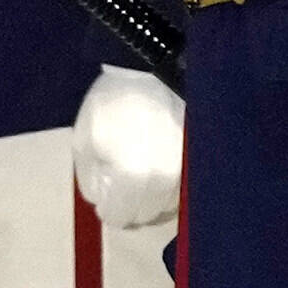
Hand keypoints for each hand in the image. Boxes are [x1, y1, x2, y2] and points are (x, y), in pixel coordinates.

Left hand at [70, 66, 186, 230]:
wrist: (155, 71)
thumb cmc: (112, 103)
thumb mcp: (84, 139)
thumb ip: (89, 176)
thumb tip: (101, 201)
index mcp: (132, 175)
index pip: (119, 216)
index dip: (107, 208)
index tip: (105, 194)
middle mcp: (165, 179)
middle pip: (147, 216)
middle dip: (130, 205)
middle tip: (121, 184)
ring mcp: (189, 170)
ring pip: (170, 206)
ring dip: (154, 198)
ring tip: (142, 172)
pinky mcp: (203, 160)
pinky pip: (187, 188)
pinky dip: (172, 186)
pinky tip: (161, 167)